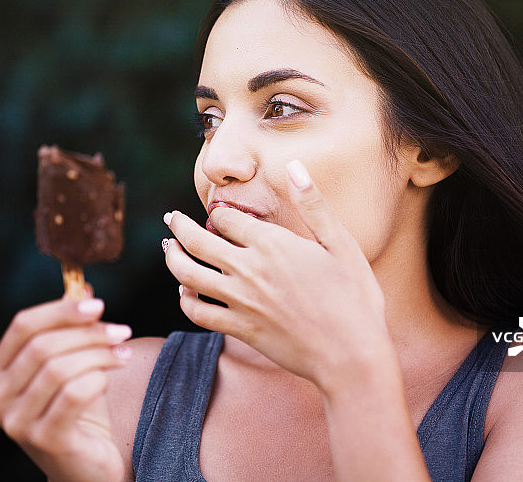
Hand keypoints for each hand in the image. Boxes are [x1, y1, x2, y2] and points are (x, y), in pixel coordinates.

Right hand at [0, 292, 131, 481]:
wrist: (89, 464)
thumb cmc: (80, 411)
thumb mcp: (77, 363)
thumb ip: (74, 328)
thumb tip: (82, 286)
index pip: (22, 326)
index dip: (61, 310)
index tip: (98, 304)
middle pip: (42, 345)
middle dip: (88, 333)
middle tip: (122, 331)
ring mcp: (14, 422)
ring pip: (58, 369)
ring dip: (98, 354)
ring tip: (124, 353)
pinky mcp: (41, 439)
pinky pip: (73, 395)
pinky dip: (98, 378)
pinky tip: (112, 376)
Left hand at [163, 160, 393, 390]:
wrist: (351, 355)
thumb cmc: (354, 297)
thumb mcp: (342, 244)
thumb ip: (314, 205)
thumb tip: (295, 167)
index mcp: (272, 243)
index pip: (226, 218)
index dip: (217, 212)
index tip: (216, 212)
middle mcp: (249, 269)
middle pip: (198, 242)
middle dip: (180, 227)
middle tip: (171, 219)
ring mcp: (241, 301)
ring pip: (189, 275)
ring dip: (172, 259)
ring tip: (168, 249)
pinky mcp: (241, 329)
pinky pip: (199, 313)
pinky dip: (186, 301)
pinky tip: (185, 292)